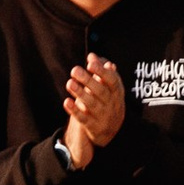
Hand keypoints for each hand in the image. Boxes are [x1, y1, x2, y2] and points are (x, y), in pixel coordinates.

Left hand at [60, 53, 124, 167]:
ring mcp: (102, 116)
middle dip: (88, 80)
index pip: (111, 80)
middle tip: (75, 70)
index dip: (102, 72)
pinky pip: (84, 119)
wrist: (113, 129)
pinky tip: (66, 102)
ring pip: (91, 104)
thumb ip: (100, 70)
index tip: (90, 63)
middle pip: (100, 91)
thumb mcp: (108, 85)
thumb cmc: (108, 99)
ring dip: (80, 93)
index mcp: (116, 91)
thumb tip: (92, 56)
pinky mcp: (93, 127)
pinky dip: (75, 111)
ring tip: (69, 83)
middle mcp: (111, 103)